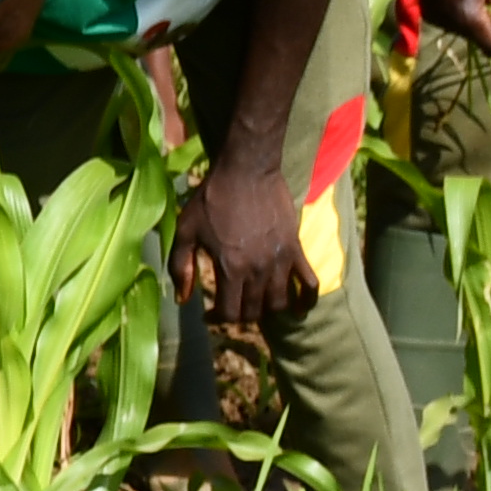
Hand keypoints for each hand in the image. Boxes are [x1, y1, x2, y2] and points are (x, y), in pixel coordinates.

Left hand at [183, 155, 308, 326]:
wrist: (246, 171)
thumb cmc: (211, 199)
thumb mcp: (186, 230)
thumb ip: (181, 266)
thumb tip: (183, 300)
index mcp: (230, 267)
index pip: (230, 312)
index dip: (218, 319)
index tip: (209, 314)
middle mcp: (258, 270)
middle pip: (254, 311)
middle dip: (240, 315)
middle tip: (230, 307)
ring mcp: (281, 261)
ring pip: (280, 303)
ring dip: (266, 309)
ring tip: (253, 302)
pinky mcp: (297, 250)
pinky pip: (309, 283)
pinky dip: (306, 300)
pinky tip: (298, 307)